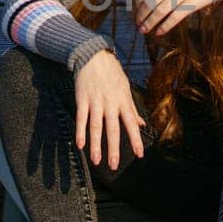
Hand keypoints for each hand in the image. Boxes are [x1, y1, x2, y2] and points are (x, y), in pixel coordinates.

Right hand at [74, 51, 144, 169]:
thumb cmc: (112, 73)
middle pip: (112, 129)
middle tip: (114, 166)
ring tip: (96, 161)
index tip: (139, 155)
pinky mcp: (82, 99)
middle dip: (114, 148)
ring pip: (96, 126)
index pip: (131, 124)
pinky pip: (81, 118)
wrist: (93, 55)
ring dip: (95, 144)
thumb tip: (142, 124)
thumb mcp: (126, 88)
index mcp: (123, 101)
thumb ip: (132, 108)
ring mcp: (95, 101)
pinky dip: (80, 131)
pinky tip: (80, 144)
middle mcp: (110, 103)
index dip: (135, 140)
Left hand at [135, 0, 215, 35]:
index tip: (135, 11)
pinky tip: (159, 32)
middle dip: (141, 15)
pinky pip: (175, 17)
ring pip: (160, 11)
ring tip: (144, 30)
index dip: (137, 3)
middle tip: (137, 24)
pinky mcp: (193, 3)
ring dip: (149, 22)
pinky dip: (165, 26)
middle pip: (150, 2)